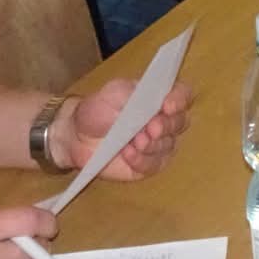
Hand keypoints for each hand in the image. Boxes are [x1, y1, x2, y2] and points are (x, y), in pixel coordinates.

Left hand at [54, 78, 194, 179]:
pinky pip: (154, 165)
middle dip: (166, 126)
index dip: (180, 99)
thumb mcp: (113, 93)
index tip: (167, 105)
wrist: (75, 137)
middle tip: (149, 129)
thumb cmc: (97, 110)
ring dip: (152, 145)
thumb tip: (156, 104)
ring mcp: (158, 144)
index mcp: (159, 97)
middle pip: (181, 122)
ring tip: (132, 143)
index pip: (183, 94)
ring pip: (169, 145)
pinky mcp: (147, 165)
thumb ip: (135, 95)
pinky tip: (127, 155)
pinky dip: (142, 160)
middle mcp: (164, 120)